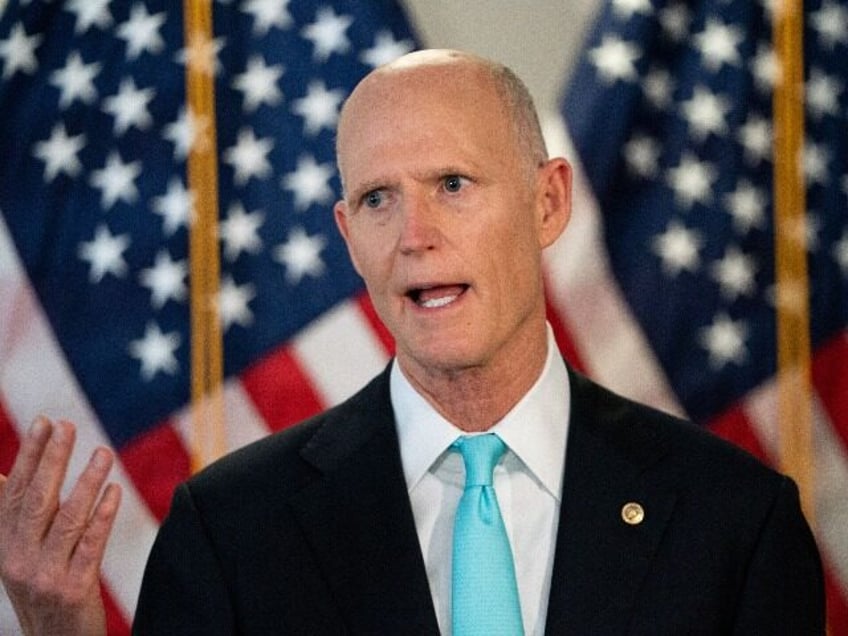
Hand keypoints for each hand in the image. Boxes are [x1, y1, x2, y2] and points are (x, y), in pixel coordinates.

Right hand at [0, 417, 121, 635]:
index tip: (44, 422)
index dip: (29, 456)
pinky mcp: (74, 589)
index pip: (15, 492)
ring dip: (86, 483)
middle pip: (37, 500)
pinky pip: (90, 546)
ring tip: (103, 453)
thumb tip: (2, 473)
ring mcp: (46, 575)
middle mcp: (19, 559)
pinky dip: (103, 516)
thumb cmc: (42, 586)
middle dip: (51, 460)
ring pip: (66, 520)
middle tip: (68, 425)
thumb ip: (15, 514)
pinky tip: (115, 491)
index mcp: (5, 545)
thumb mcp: (19, 552)